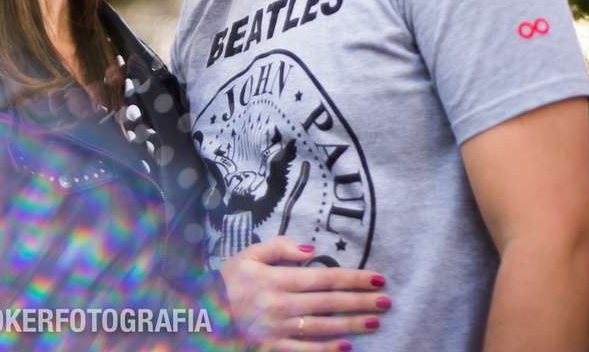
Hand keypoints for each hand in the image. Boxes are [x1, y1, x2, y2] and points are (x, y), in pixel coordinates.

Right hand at [219, 235, 390, 350]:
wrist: (201, 314)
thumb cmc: (227, 281)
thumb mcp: (247, 255)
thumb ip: (279, 247)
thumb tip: (311, 249)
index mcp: (276, 279)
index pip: (323, 277)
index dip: (353, 278)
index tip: (377, 278)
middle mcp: (280, 305)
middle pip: (329, 303)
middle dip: (360, 301)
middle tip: (386, 301)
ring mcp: (277, 329)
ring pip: (322, 327)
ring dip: (351, 324)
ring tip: (375, 321)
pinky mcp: (272, 348)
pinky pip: (304, 350)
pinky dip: (326, 349)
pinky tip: (347, 345)